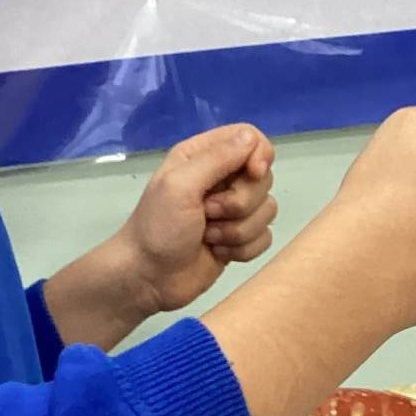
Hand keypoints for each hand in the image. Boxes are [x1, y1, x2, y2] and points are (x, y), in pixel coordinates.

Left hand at [119, 125, 277, 315]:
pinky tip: (218, 253)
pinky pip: (265, 237)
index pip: (250, 138)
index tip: (252, 174)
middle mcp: (221, 178)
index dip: (259, 155)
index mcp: (203, 156)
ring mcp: (232, 211)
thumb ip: (217, 158)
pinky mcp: (239, 238)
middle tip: (208, 214)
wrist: (149, 277)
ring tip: (208, 237)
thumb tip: (253, 138)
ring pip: (267, 210)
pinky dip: (243, 249)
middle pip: (263, 177)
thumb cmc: (159, 227)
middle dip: (240, 202)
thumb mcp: (180, 185)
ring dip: (238, 229)